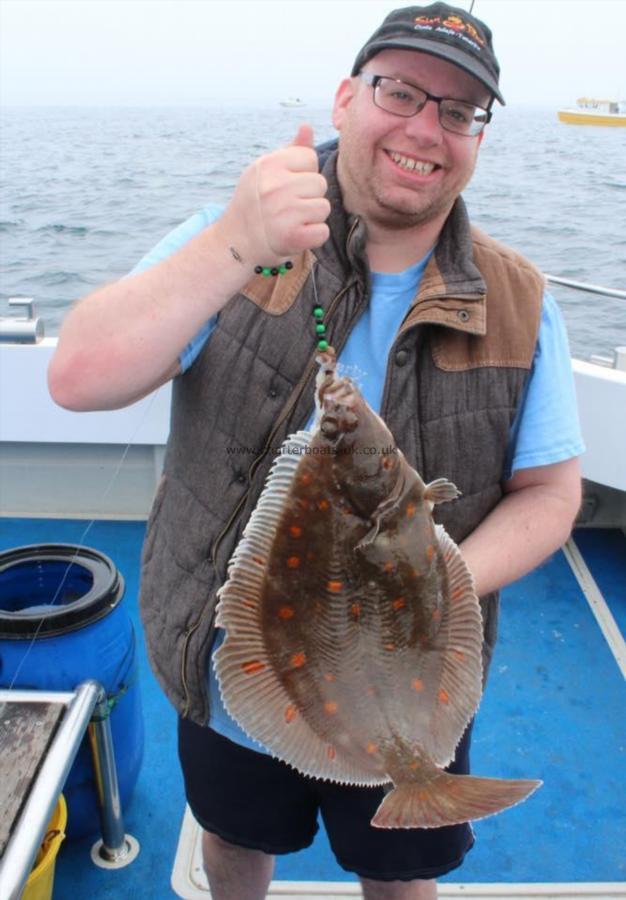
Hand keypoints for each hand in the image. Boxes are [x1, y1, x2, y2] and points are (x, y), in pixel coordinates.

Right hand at [217, 124, 330, 265]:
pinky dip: (313, 237)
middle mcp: (275, 186)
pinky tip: (295, 235)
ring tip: (290, 221)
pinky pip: (322, 232)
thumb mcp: (265, 172)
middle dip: (309, 196)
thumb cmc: (254, 203)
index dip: (303, 174)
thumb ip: (290, 151)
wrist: (235, 242)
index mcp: (269, 164)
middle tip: (287, 207)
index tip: (286, 187)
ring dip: (312, 218)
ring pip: (323, 207)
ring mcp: (284, 212)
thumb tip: (307, 126)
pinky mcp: (292, 236)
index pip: (310, 158)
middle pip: (320, 183)